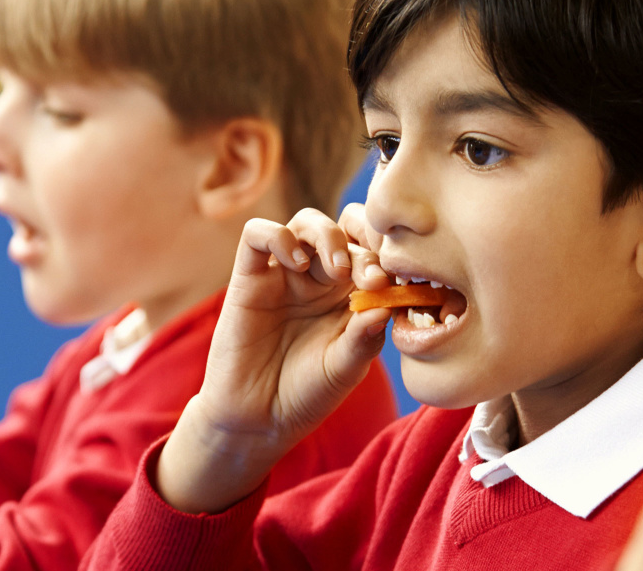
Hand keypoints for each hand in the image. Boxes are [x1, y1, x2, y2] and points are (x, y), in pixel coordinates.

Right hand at [156, 205, 390, 512]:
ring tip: (337, 269)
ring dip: (327, 236)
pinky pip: (257, 235)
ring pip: (307, 223)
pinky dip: (278, 237)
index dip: (387, 256)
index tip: (393, 282)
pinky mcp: (249, 277)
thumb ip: (365, 337)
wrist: (258, 420)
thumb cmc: (308, 394)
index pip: (375, 251)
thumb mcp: (346, 369)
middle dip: (363, 242)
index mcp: (353, 292)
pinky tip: (296, 263)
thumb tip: (388, 303)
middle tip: (371, 276)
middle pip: (345, 227)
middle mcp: (321, 277)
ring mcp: (285, 274)